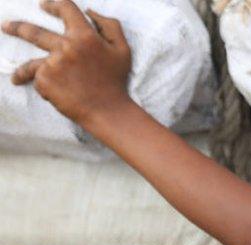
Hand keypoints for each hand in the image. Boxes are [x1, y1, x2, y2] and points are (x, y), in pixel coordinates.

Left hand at [2, 0, 131, 125]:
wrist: (109, 111)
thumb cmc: (116, 81)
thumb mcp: (122, 50)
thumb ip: (110, 25)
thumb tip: (90, 11)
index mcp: (85, 36)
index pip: (65, 10)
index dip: (54, 5)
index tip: (45, 6)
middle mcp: (66, 46)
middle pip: (34, 32)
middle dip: (17, 28)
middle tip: (6, 26)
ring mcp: (53, 63)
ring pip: (30, 64)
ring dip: (21, 71)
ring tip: (16, 77)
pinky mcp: (45, 81)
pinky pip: (40, 80)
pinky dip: (47, 88)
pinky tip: (57, 97)